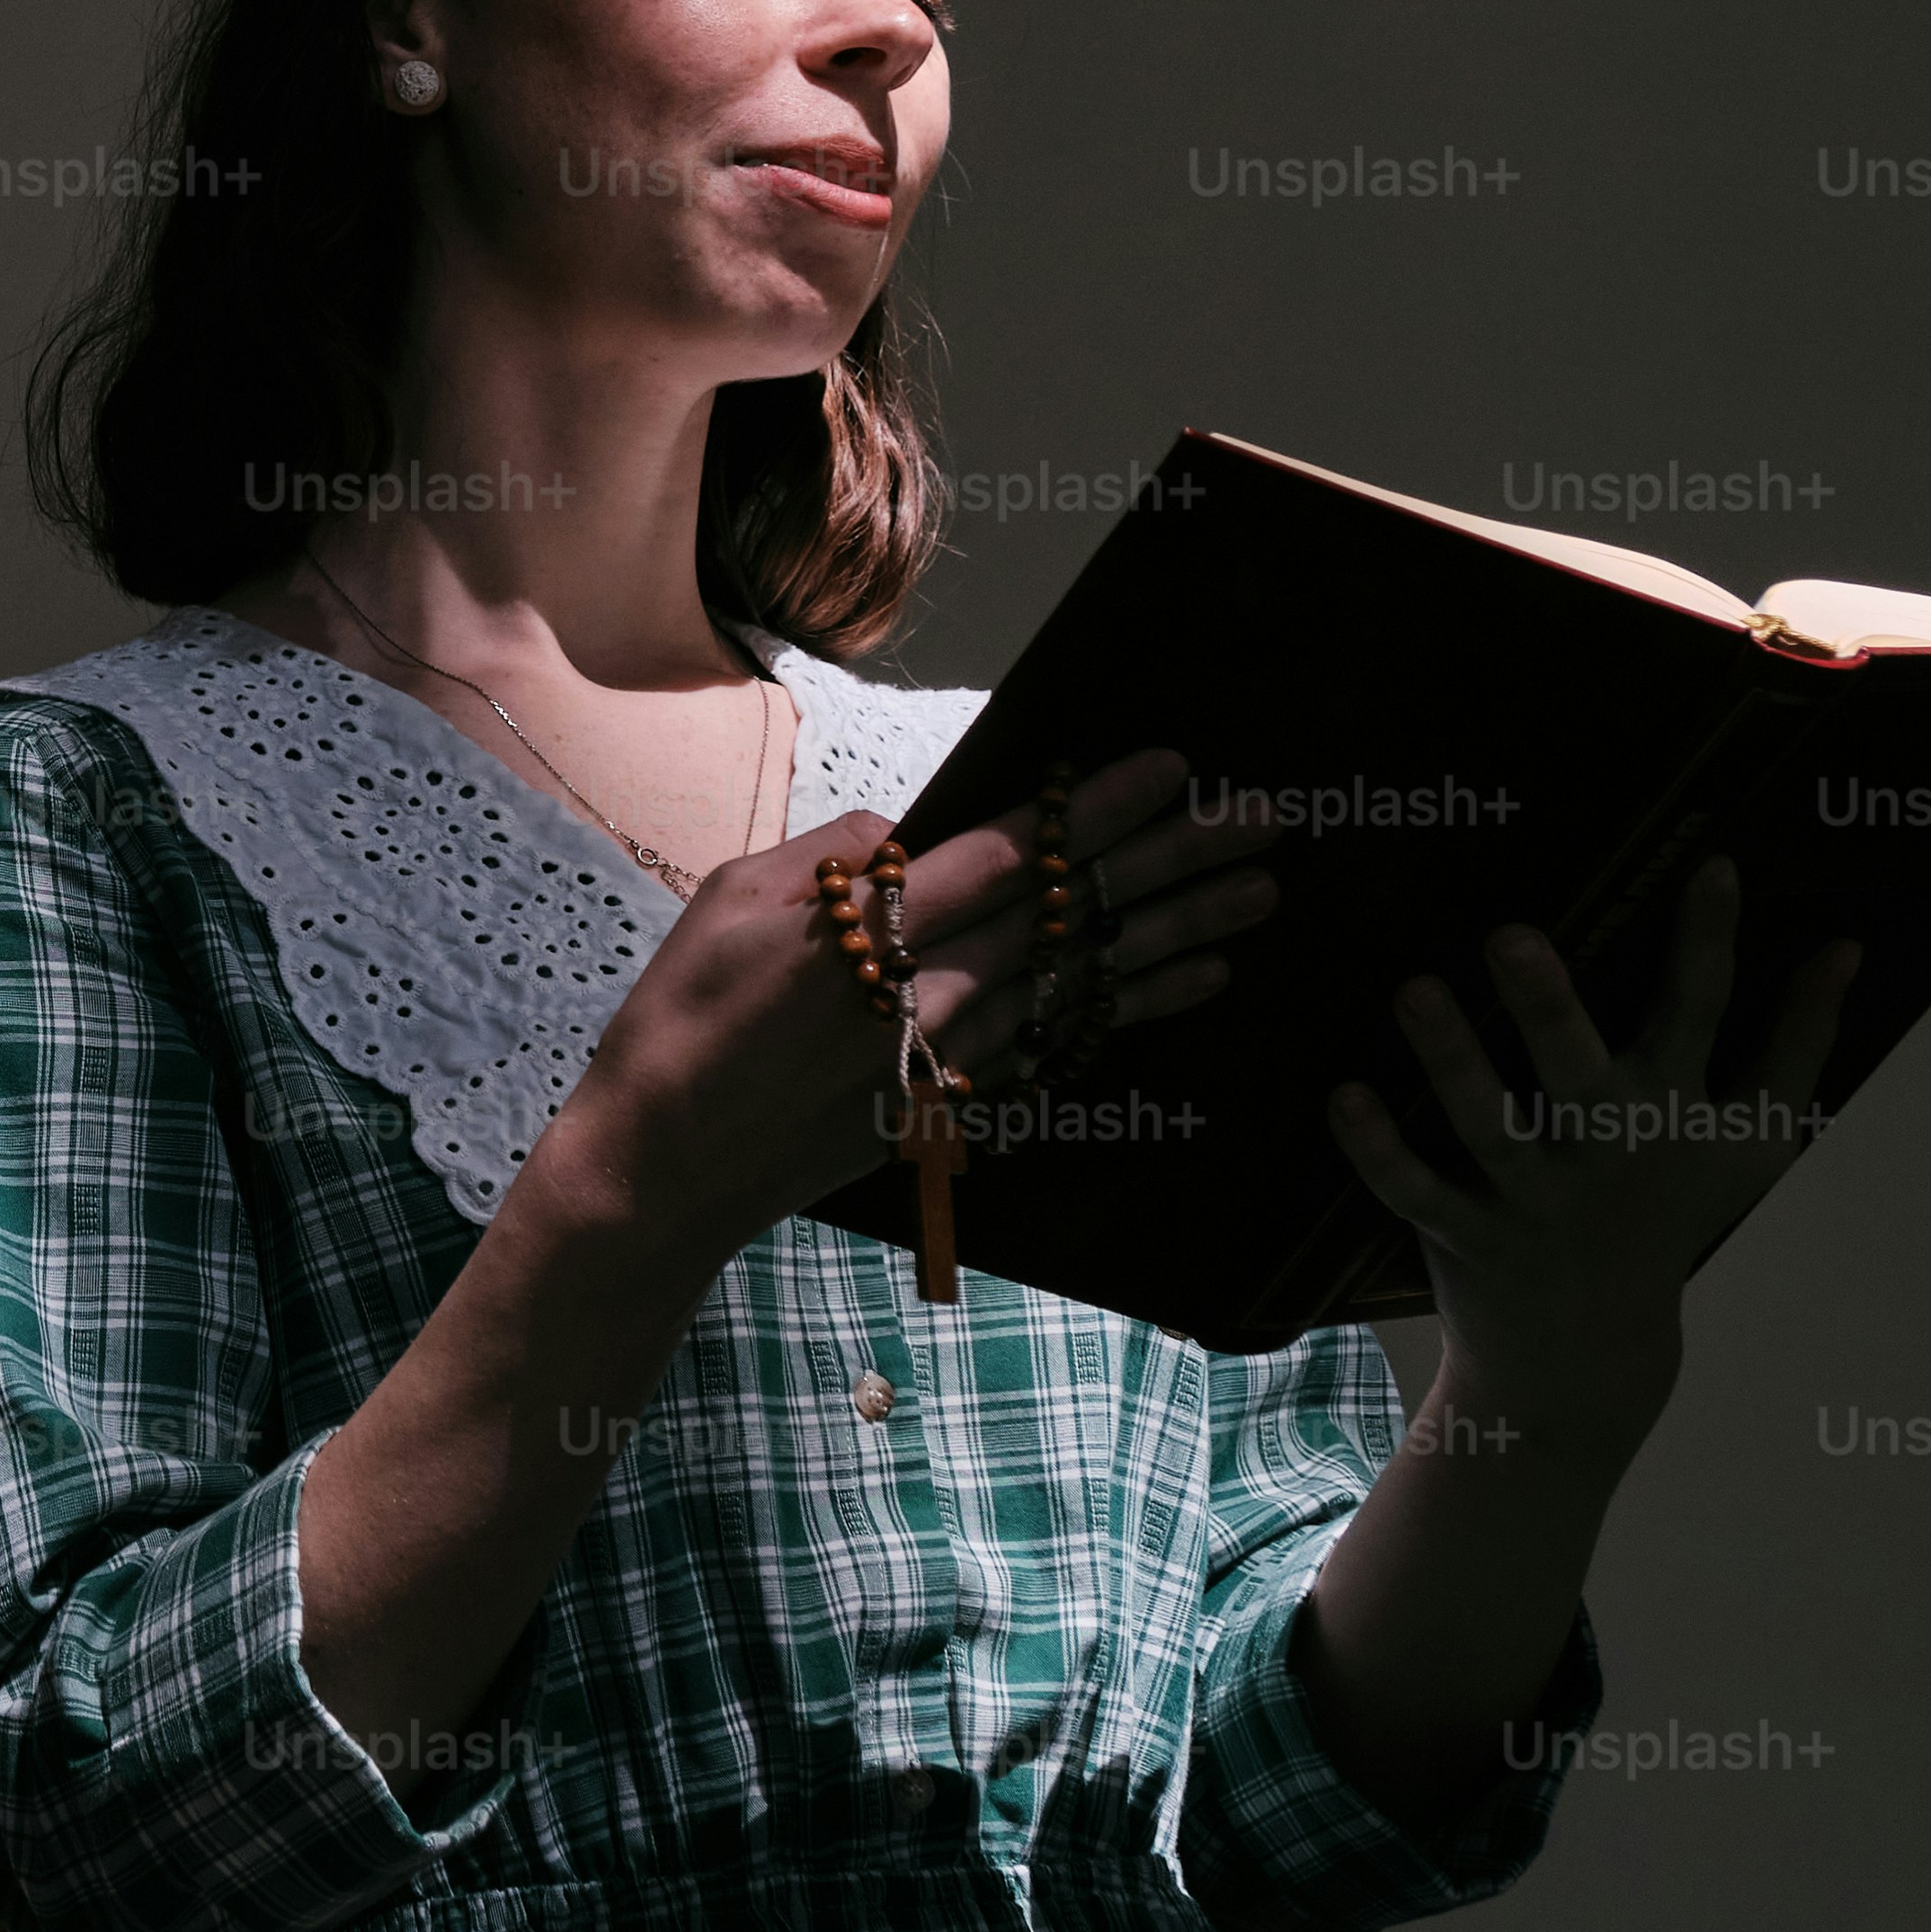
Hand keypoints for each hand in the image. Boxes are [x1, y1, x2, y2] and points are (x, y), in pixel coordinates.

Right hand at [543, 744, 1276, 1276]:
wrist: (670, 1164)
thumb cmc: (683, 1019)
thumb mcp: (731, 898)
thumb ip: (833, 856)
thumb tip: (911, 838)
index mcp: (871, 929)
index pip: (1009, 855)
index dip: (1095, 810)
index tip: (1171, 767)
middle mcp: (929, 991)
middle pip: (1071, 916)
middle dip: (1170, 861)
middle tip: (1260, 821)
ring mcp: (952, 1055)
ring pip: (1088, 981)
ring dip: (1178, 932)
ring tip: (1259, 894)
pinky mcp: (957, 1102)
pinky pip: (1071, 1041)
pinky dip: (1135, 1009)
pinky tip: (1195, 980)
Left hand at [1327, 852, 1858, 1465]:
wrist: (1595, 1353)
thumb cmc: (1674, 1211)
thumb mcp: (1754, 1140)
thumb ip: (1800, 1042)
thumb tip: (1849, 946)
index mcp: (1677, 1113)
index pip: (1702, 1015)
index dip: (1711, 942)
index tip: (1712, 865)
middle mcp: (1608, 1150)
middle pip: (1582, 1073)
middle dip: (1548, 1006)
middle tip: (1508, 934)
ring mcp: (1536, 1198)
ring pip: (1491, 1127)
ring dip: (1451, 1061)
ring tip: (1413, 990)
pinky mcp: (1469, 1235)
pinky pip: (1417, 1192)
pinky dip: (1380, 1151)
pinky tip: (1345, 1095)